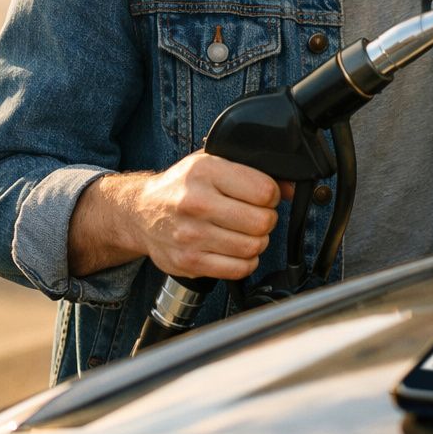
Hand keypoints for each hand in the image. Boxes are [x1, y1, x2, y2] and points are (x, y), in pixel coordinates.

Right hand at [133, 153, 289, 280]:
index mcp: (205, 172)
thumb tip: (291, 188)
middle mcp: (196, 204)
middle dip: (266, 220)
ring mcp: (191, 236)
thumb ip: (253, 172)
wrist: (141, 213)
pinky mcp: (189, 262)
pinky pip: (239, 269)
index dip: (272, 195)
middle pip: (262, 221)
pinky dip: (246, 262)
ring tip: (246, 233)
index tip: (264, 197)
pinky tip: (237, 250)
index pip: (264, 190)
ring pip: (253, 247)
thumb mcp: (213, 164)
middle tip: (255, 216)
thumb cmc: (182, 187)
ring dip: (258, 242)